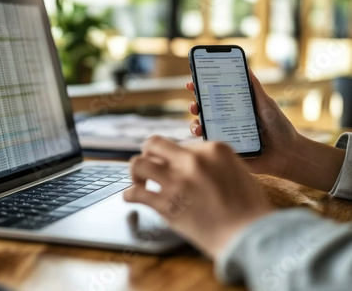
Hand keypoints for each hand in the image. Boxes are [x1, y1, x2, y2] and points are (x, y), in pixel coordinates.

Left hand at [124, 136, 273, 259]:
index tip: (175, 166)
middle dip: (148, 153)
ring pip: (138, 164)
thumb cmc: (250, 209)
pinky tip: (132, 198)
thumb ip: (215, 163)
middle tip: (150, 164)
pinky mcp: (166, 204)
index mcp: (213, 149)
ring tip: (140, 181)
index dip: (175, 156)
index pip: (181, 144)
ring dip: (136, 173)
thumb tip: (196, 164)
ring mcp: (176, 181)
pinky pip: (135, 193)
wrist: (249, 235)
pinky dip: (130, 195)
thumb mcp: (239, 172)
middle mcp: (191, 160)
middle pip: (154, 143)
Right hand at [186, 69, 298, 178]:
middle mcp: (227, 121)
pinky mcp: (226, 150)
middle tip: (194, 104)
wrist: (288, 154)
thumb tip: (246, 68)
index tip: (193, 81)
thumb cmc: (280, 128)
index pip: (214, 96)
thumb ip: (255, 88)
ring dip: (195, 123)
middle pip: (203, 111)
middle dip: (194, 105)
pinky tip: (203, 135)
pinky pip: (210, 145)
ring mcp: (225, 136)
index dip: (201, 89)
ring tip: (198, 122)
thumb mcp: (266, 104)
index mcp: (234, 109)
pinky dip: (203, 139)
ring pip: (202, 128)